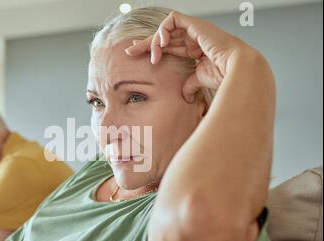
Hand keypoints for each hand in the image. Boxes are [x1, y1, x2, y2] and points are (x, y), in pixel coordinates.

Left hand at [125, 11, 255, 102]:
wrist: (236, 70)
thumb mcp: (199, 80)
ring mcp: (195, 30)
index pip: (169, 46)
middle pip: (164, 37)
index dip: (153, 49)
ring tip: (152, 56)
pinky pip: (173, 19)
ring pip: (166, 28)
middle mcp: (194, 38)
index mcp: (195, 50)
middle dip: (145, 43)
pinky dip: (163, 30)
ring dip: (154, 41)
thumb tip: (184, 95)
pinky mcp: (195, 24)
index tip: (136, 55)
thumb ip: (189, 84)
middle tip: (130, 50)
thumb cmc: (223, 76)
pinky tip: (161, 45)